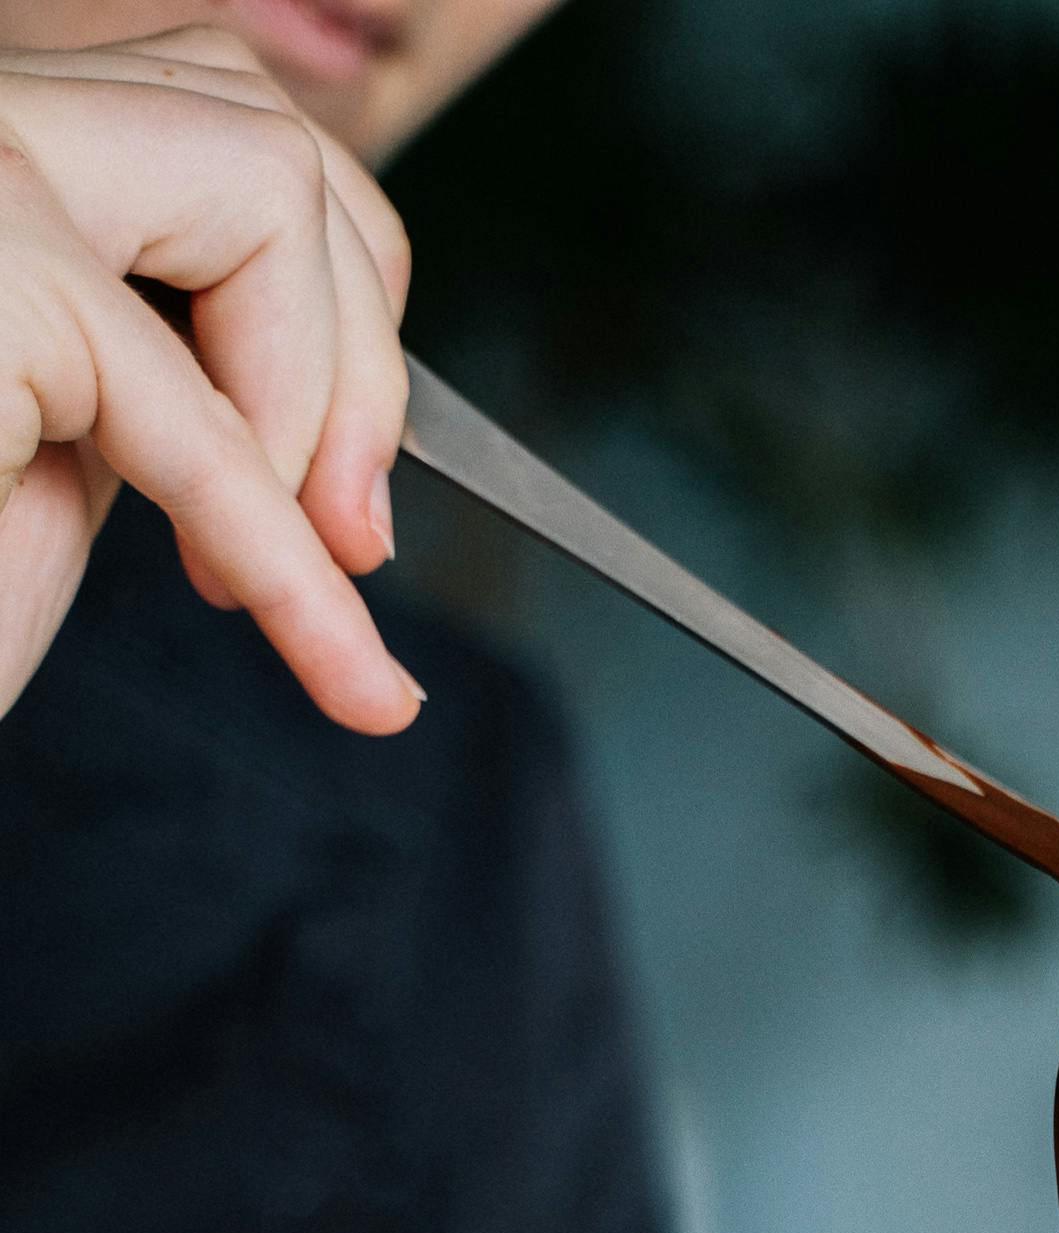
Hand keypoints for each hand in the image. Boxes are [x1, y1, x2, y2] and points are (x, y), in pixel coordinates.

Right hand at [0, 22, 416, 729]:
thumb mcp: (74, 435)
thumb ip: (167, 350)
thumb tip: (332, 350)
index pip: (219, 111)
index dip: (336, 300)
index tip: (338, 485)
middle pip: (263, 131)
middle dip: (360, 350)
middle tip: (347, 539)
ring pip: (269, 185)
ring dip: (321, 405)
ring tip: (299, 570)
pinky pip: (210, 422)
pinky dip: (294, 569)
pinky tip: (342, 672)